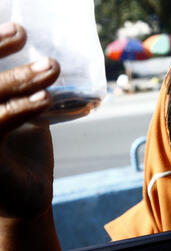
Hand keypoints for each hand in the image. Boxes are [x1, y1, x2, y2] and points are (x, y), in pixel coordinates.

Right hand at [0, 22, 60, 250]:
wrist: (27, 197)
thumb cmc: (23, 153)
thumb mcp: (19, 113)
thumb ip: (19, 90)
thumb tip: (40, 54)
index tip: (15, 28)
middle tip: (23, 32)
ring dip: (19, 79)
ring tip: (51, 67)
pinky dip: (21, 110)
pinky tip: (45, 99)